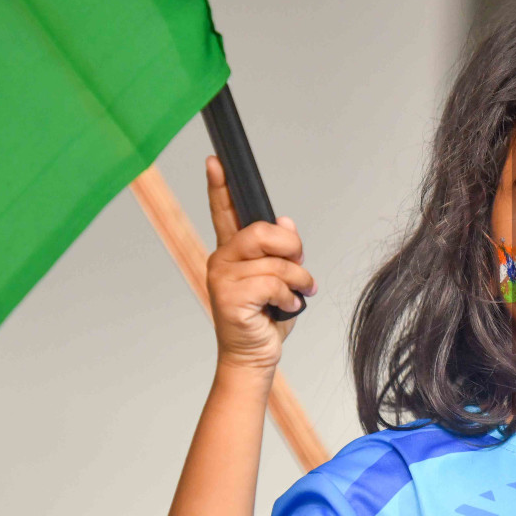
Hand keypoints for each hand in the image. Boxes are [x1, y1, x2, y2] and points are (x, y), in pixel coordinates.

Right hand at [205, 155, 315, 370]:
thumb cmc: (267, 317)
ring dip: (297, 280)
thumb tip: (285, 222)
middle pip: (261, 231)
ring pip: (274, 261)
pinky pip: (273, 283)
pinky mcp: (229, 297)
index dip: (220, 185)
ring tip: (296, 294)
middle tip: (299, 269)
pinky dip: (289, 297)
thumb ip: (283, 250)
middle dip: (291, 248)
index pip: (225, 211)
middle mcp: (222, 259)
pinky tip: (285, 308)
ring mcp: (223, 278)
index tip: (216, 160)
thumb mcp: (283, 277)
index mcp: (233, 251)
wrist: (255, 354)